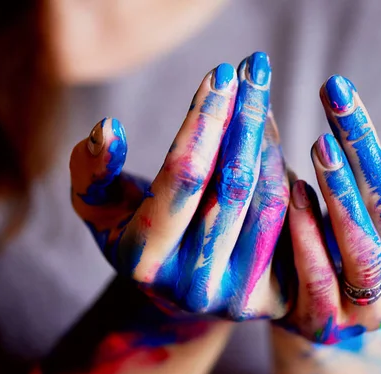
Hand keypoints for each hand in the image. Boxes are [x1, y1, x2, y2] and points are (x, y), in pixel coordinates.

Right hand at [70, 52, 289, 319]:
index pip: (184, 176)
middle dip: (246, 118)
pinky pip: (289, 221)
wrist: (173, 291)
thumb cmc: (131, 233)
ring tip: (262, 97)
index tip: (222, 72)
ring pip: (267, 201)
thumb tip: (108, 129)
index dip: (204, 120)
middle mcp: (192, 285)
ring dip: (269, 140)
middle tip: (256, 68)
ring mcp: (235, 295)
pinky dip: (284, 173)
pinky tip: (273, 137)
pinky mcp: (271, 297)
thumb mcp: (96, 205)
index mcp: (144, 260)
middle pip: (233, 186)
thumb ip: (90, 170)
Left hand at [280, 75, 380, 342]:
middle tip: (336, 96)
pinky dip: (307, 233)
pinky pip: (317, 277)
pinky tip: (294, 192)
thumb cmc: (369, 240)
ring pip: (362, 251)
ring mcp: (369, 311)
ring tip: (318, 145)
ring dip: (340, 193)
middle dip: (363, 148)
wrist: (324, 304)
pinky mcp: (325, 321)